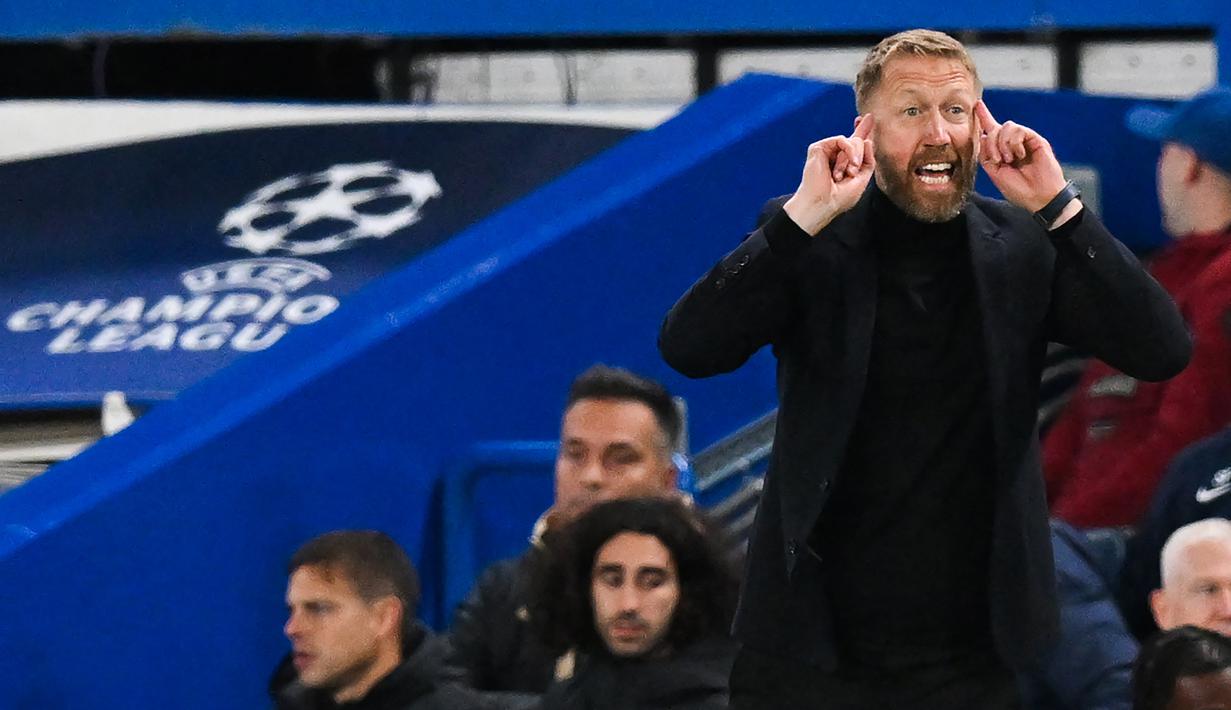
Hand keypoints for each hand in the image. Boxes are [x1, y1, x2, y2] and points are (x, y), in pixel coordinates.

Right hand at [783, 114, 876, 235]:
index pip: (854, 143)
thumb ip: (869, 160)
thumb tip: (867, 140)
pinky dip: (850, 150)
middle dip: (859, 156)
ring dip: (854, 158)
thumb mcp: (862, 180)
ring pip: (851, 140)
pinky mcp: (818, 148)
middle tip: (852, 172)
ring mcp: (826, 151)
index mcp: (844, 163)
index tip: (867, 117)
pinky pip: (841, 139)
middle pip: (857, 141)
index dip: (861, 129)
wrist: (822, 204)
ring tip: (846, 173)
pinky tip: (849, 163)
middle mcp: (835, 155)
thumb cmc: (839, 198)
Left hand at [975, 101, 1068, 212]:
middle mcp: (1012, 143)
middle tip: (999, 160)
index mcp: (1001, 151)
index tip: (977, 105)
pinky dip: (1015, 143)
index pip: (991, 130)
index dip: (984, 117)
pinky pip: (1019, 130)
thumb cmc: (1019, 189)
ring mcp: (1024, 141)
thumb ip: (986, 156)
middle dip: (991, 143)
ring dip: (1003, 144)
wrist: (1039, 196)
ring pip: (1006, 127)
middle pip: (994, 128)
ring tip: (1010, 159)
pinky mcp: (1035, 139)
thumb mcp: (995, 173)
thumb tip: (983, 136)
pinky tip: (1020, 155)